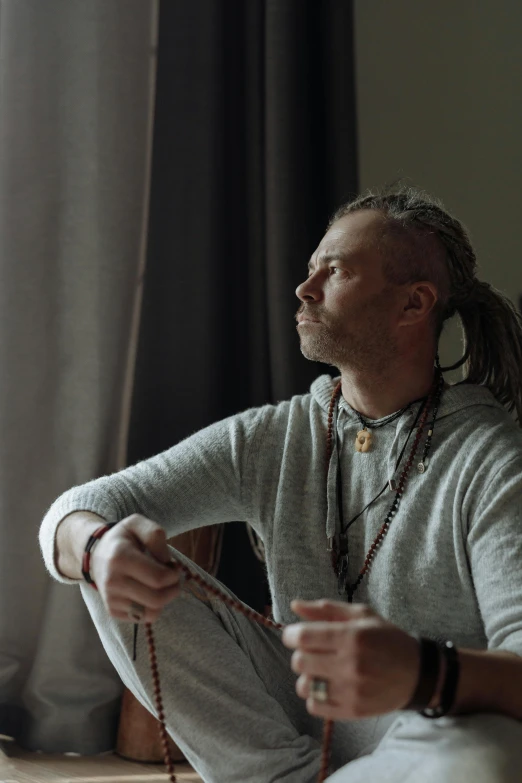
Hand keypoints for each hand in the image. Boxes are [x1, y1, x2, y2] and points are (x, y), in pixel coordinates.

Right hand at [90, 514, 182, 623]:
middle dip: (173, 590)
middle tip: (173, 579)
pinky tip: (148, 592)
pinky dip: (152, 608)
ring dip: (164, 601)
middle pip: (157, 599)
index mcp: (120, 558)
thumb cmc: (122, 539)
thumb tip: (166, 561)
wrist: (96, 555)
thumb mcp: (137, 524)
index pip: (158, 578)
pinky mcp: (113, 611)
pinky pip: (143, 619)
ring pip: (151, 613)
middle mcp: (113, 582)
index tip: (172, 567)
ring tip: (161, 586)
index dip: (174, 575)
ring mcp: (111, 599)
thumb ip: (155, 535)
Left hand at [282, 599, 419, 719]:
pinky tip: (328, 685)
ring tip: (322, 670)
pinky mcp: (352, 711)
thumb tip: (294, 605)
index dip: (291, 635)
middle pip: (300, 662)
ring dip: (308, 676)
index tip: (295, 634)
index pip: (303, 637)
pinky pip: (314, 706)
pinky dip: (315, 696)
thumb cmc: (386, 638)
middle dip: (301, 653)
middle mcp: (350, 665)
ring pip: (304, 686)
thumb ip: (326, 609)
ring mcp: (351, 691)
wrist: (417, 673)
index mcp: (352, 637)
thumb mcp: (362, 615)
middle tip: (313, 651)